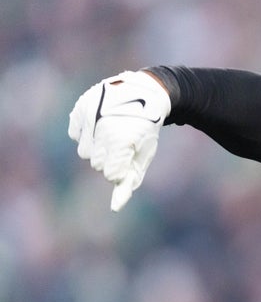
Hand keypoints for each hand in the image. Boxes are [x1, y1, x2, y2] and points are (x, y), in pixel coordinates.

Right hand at [68, 70, 170, 210]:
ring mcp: (89, 117)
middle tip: (123, 142)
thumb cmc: (146, 130)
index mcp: (121, 141)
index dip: (121, 168)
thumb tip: (115, 208)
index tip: (130, 155)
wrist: (144, 93)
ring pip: (84, 152)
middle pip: (96, 164)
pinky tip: (99, 124)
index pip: (110, 174)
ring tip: (111, 132)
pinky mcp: (80, 109)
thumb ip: (129, 182)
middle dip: (109, 159)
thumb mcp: (143, 157)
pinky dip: (85, 133)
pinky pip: (74, 135)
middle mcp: (102, 129)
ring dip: (96, 147)